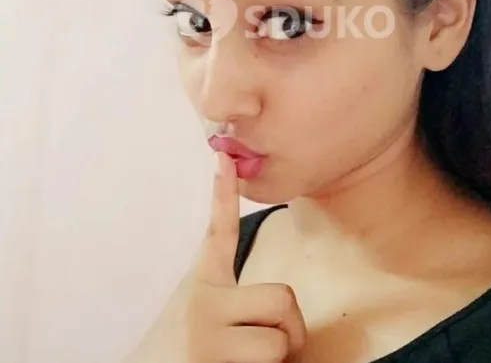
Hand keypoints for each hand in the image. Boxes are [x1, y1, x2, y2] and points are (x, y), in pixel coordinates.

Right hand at [187, 151, 306, 362]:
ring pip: (281, 339)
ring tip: (253, 362)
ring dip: (281, 355)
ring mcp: (207, 337)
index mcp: (202, 285)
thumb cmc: (189, 350)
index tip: (224, 159)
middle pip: (283, 297)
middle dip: (291, 326)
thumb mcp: (205, 316)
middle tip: (276, 341)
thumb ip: (234, 301)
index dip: (222, 195)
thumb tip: (283, 308)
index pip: (218, 232)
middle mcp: (202, 304)